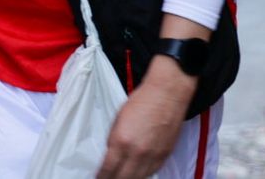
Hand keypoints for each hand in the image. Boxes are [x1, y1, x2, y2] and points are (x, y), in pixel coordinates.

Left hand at [97, 56, 194, 178]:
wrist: (166, 94)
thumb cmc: (142, 101)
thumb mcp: (118, 119)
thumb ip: (113, 139)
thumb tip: (111, 154)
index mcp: (121, 141)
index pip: (108, 169)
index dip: (101, 177)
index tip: (98, 178)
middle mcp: (137, 152)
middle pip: (123, 178)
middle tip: (108, 178)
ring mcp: (153, 156)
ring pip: (138, 178)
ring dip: (128, 178)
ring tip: (121, 177)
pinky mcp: (164, 155)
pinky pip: (152, 172)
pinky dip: (143, 174)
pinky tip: (137, 173)